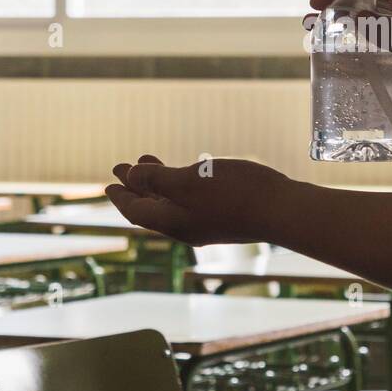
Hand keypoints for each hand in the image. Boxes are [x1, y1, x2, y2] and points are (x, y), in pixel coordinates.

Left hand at [106, 155, 288, 244]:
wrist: (282, 210)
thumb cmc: (234, 194)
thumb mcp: (188, 181)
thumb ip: (156, 180)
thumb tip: (131, 176)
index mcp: (172, 221)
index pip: (136, 211)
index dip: (120, 196)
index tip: (109, 183)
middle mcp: (187, 227)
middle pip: (152, 208)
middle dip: (135, 187)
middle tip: (122, 168)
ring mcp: (208, 223)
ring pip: (172, 204)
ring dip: (157, 184)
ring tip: (150, 163)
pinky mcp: (226, 215)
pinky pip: (192, 202)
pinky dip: (180, 186)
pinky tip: (189, 174)